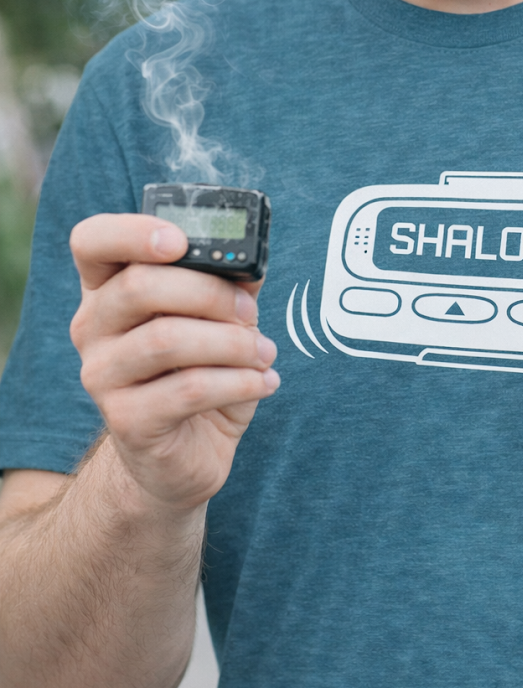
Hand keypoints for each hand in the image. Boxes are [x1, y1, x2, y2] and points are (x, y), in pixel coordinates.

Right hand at [69, 214, 278, 512]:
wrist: (187, 454)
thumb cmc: (203, 371)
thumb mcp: (219, 320)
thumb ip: (229, 283)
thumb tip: (251, 259)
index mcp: (108, 288)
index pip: (92, 241)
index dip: (131, 232)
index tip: (181, 241)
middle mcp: (93, 327)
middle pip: (139, 286)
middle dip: (210, 293)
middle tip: (250, 311)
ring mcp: (102, 375)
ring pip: (166, 339)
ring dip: (232, 342)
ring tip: (264, 354)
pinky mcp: (126, 421)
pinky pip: (188, 389)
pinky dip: (239, 382)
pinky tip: (263, 382)